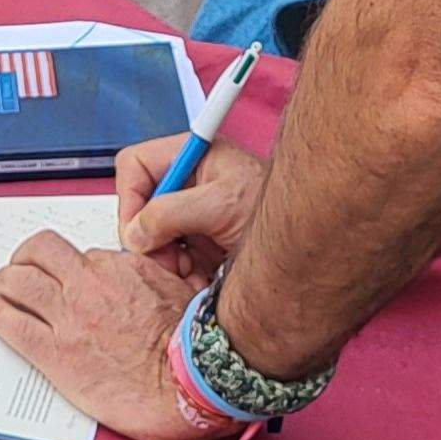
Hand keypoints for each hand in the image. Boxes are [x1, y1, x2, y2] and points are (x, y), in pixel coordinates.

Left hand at [0, 231, 226, 439]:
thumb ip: (150, 274)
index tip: (65, 274)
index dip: (69, 265)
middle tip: (19, 267)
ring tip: (0, 285)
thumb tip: (140, 272)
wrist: (184, 385)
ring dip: (4, 280)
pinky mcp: (54, 353)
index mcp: (119, 267)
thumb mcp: (177, 289)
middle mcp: (88, 285)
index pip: (79, 253)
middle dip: (24, 257)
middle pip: (38, 252)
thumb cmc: (188, 344)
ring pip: (18, 282)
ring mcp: (68, 318)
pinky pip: (13, 324)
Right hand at [115, 135, 268, 281]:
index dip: (129, 198)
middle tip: (167, 262)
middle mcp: (188, 184)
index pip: (135, 166)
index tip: (138, 232)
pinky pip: (171, 261)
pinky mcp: (200, 244)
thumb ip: (172, 213)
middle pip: (140, 209)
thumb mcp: (223, 205)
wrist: (310, 245)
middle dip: (150, 240)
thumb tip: (136, 232)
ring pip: (153, 240)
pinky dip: (180, 276)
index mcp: (192, 157)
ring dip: (166, 263)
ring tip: (189, 275)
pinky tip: (199, 282)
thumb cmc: (279, 209)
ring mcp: (192, 215)